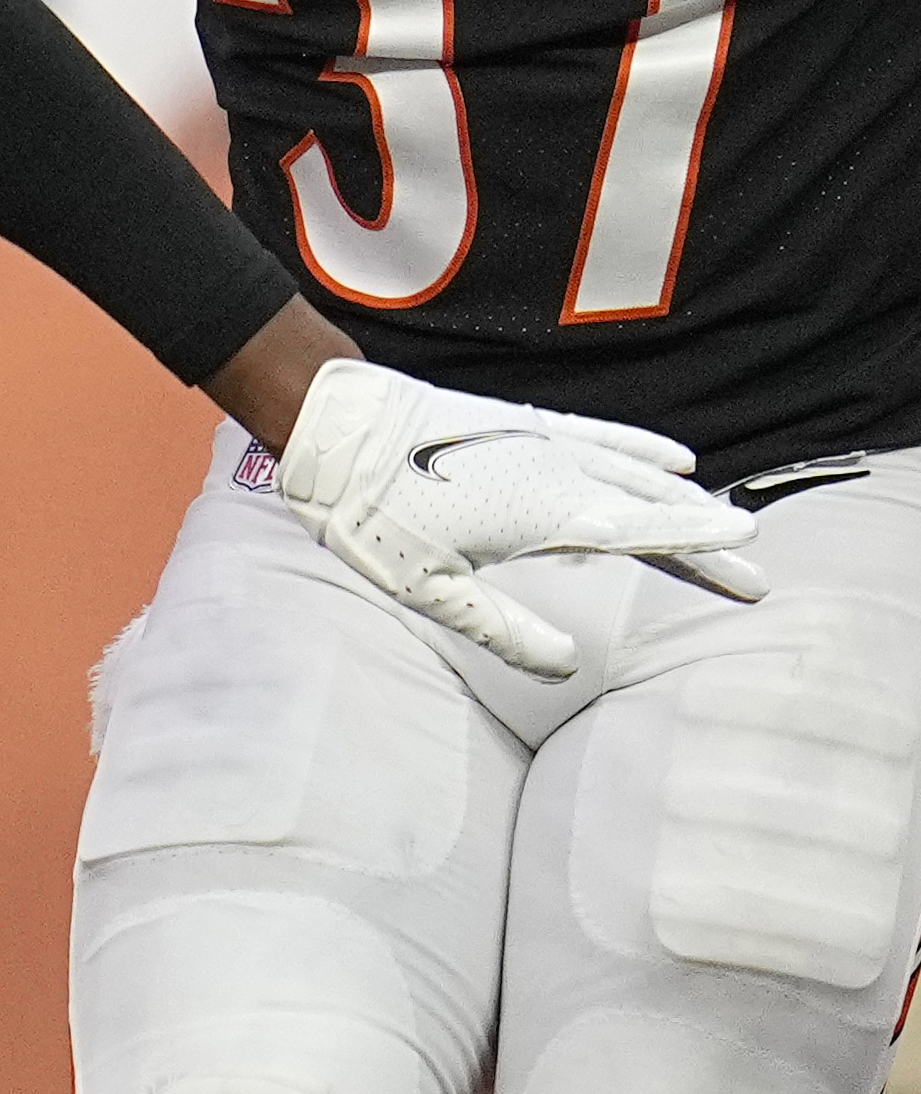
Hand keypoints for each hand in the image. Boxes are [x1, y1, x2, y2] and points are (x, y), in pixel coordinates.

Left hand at [270, 354, 767, 675]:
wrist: (338, 430)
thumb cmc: (375, 515)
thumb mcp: (430, 591)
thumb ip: (504, 631)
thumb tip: (568, 668)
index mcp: (545, 518)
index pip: (642, 537)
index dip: (698, 549)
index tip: (750, 560)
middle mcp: (559, 475)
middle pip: (653, 510)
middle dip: (706, 543)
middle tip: (756, 577)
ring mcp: (545, 444)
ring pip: (637, 474)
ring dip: (685, 502)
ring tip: (728, 528)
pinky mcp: (526, 425)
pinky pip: (602, 436)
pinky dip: (642, 448)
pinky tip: (676, 457)